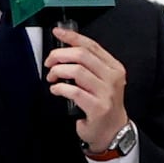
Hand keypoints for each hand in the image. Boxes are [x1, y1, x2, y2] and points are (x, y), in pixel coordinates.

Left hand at [40, 28, 130, 155]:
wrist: (112, 130)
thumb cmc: (102, 104)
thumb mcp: (101, 81)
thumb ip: (88, 66)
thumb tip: (64, 50)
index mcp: (114, 67)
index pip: (92, 46)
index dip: (72, 37)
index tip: (57, 32)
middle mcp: (113, 77)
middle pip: (82, 56)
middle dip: (59, 55)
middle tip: (49, 62)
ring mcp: (107, 93)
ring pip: (76, 71)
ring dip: (58, 72)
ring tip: (52, 78)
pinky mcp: (98, 107)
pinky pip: (73, 91)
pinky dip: (59, 88)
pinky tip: (56, 90)